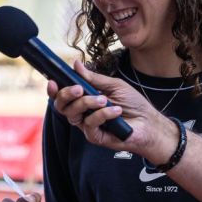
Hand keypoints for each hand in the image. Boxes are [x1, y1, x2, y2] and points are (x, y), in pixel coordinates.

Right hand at [47, 60, 177, 163]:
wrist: (149, 122)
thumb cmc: (133, 104)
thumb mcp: (113, 85)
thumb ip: (93, 78)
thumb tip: (76, 64)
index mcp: (84, 100)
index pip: (62, 96)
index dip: (54, 90)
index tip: (53, 81)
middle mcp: (82, 113)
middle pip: (61, 106)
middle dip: (66, 94)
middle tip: (79, 88)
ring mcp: (87, 126)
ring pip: (73, 115)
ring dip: (87, 103)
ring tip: (104, 99)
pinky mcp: (95, 137)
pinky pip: (90, 124)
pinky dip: (102, 115)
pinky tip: (116, 110)